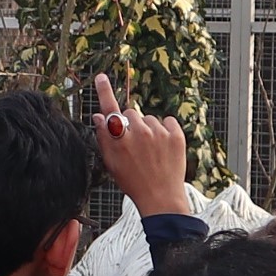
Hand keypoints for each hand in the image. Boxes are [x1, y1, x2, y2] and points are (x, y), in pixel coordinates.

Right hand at [92, 74, 191, 219]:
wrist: (161, 197)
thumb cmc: (134, 182)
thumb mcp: (112, 164)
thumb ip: (104, 139)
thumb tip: (99, 118)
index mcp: (120, 139)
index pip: (110, 110)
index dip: (104, 92)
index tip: (101, 77)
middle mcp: (139, 132)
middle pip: (132, 113)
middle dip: (132, 123)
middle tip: (136, 144)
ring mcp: (159, 133)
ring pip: (150, 119)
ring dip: (150, 129)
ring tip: (152, 151)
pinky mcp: (176, 135)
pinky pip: (168, 122)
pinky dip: (166, 130)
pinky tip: (164, 147)